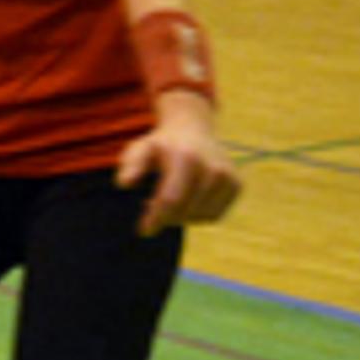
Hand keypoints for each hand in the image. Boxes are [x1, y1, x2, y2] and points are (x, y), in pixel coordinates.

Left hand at [116, 105, 239, 235]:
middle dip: (165, 217)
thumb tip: (123, 184)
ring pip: (201, 216)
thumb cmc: (162, 144)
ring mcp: (228, 178)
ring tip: (168, 200)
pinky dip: (197, 214)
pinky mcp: (236, 186)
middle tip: (150, 208)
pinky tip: (187, 199)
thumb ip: (132, 166)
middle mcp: (212, 169)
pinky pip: (214, 215)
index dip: (156, 219)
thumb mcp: (141, 149)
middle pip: (185, 211)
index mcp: (186, 159)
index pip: (171, 199)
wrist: (193, 128)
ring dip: (181, 216)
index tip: (143, 231)